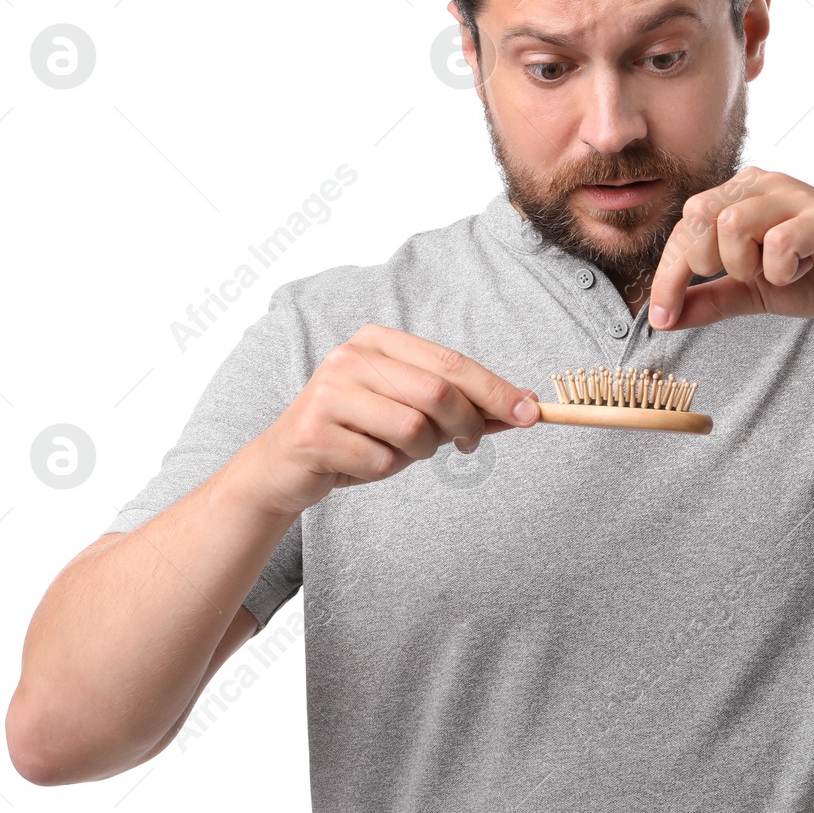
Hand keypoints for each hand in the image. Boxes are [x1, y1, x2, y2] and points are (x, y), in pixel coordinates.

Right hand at [237, 325, 539, 515]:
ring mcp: (328, 392)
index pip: (452, 362)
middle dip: (465, 426)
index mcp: (379, 341)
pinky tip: (362, 464)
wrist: (283, 467)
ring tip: (397, 452)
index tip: (530, 413)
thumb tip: (522, 408)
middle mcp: (351, 357)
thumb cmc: (358, 435)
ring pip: (412, 429)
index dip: (495, 389)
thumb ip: (461, 407)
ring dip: (418, 453)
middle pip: (437, 393)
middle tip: (466, 446)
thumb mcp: (411, 413)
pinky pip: (380, 461)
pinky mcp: (313, 432)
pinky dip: (384, 471)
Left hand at [646, 167, 813, 330]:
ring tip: (774, 274)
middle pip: (697, 215)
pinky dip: (780, 267)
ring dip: (744, 264)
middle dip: (704, 262)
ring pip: (732, 223)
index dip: (667, 275)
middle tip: (742, 279)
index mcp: (741, 196)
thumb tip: (663, 318)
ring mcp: (795, 197)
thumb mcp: (757, 290)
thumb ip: (711, 299)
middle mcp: (763, 186)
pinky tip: (800, 270)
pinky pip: (780, 240)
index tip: (661, 317)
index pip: (684, 228)